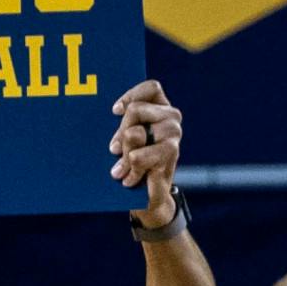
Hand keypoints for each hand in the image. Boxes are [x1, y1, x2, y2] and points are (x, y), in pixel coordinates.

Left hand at [109, 81, 182, 224]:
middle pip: (135, 110)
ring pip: (133, 133)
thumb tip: (113, 115)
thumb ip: (123, 125)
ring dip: (123, 154)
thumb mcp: (125, 140)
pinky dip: (129, 170)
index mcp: (161, 108)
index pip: (151, 87)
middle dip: (119, 133)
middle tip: (114, 151)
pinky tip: (128, 179)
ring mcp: (174, 135)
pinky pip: (137, 156)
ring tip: (120, 169)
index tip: (114, 112)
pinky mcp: (170, 154)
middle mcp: (171, 118)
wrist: (149, 197)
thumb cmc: (132, 163)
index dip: (131, 96)